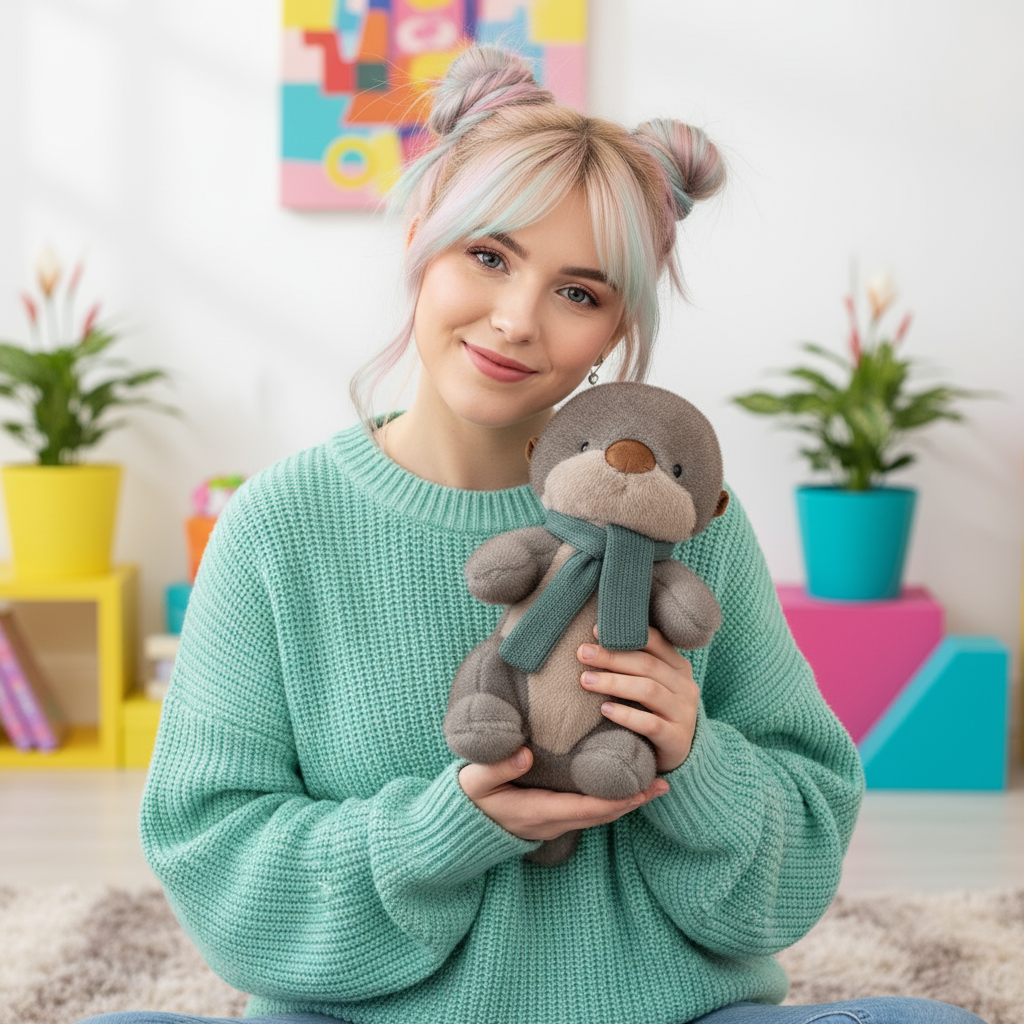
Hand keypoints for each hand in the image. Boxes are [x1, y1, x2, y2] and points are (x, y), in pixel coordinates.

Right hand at [459, 747, 668, 842]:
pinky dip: (611, 801)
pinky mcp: (554, 816)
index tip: (641, 787)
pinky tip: (624, 787)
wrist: (460, 826)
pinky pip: (590, 810)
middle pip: (602, 814)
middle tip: (663, 784)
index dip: (616, 799)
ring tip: (654, 785)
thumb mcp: (475, 782)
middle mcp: (553, 821)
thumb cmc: (469, 800)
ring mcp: (555, 822)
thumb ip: (497, 767)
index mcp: (539, 811)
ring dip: (627, 802)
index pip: (586, 807)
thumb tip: (525, 754)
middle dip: (633, 800)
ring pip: (599, 814)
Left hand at [578, 625, 698, 772]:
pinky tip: (604, 709)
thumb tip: (596, 635)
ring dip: (614, 683)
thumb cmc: (655, 711)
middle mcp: (686, 687)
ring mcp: (684, 714)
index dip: (626, 635)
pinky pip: (650, 724)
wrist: (675, 753)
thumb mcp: (652, 684)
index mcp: (680, 668)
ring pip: (648, 691)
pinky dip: (625, 715)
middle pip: (647, 665)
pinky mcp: (677, 739)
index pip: (656, 642)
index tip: (595, 631)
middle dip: (612, 657)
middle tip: (582, 653)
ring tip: (586, 681)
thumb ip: (635, 664)